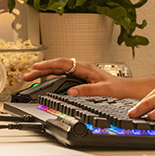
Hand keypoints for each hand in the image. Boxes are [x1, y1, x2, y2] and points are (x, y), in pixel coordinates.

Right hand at [21, 58, 139, 98]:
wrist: (127, 91)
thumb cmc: (119, 89)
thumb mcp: (104, 91)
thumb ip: (87, 91)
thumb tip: (71, 92)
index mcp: (86, 68)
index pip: (63, 64)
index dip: (48, 65)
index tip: (36, 67)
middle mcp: (82, 69)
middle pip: (57, 66)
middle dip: (41, 70)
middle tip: (26, 75)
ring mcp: (81, 74)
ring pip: (58, 71)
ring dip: (44, 73)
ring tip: (31, 78)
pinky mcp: (81, 80)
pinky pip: (63, 76)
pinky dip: (52, 78)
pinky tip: (46, 82)